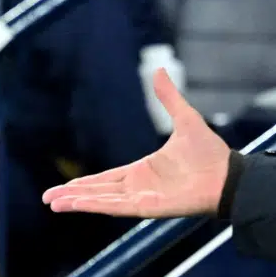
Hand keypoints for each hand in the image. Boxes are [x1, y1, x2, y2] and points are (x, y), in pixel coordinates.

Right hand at [43, 70, 229, 217]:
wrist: (228, 175)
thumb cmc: (210, 152)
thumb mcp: (185, 117)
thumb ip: (168, 97)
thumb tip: (160, 69)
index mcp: (143, 170)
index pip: (106, 178)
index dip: (84, 183)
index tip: (65, 188)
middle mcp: (139, 187)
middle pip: (97, 191)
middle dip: (72, 195)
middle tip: (48, 199)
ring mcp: (142, 198)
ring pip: (102, 200)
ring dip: (77, 202)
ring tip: (53, 203)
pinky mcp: (148, 207)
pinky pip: (116, 206)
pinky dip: (95, 204)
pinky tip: (77, 204)